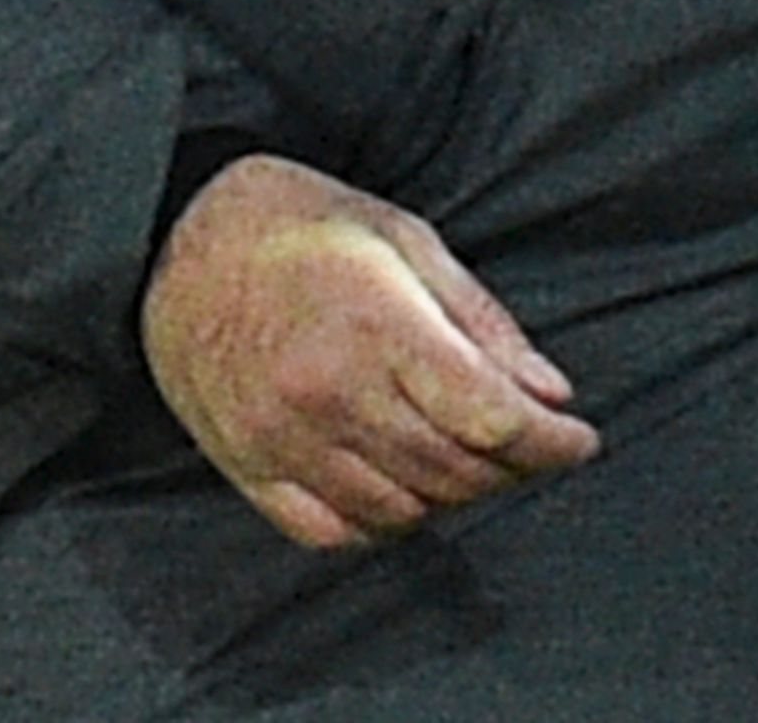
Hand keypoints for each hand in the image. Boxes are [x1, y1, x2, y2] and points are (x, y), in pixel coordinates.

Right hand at [141, 153, 599, 548]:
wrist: (176, 234)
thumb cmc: (301, 224)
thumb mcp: (406, 238)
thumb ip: (482, 323)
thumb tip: (550, 395)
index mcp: (377, 324)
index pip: (490, 418)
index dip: (552, 443)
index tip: (581, 441)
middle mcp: (327, 391)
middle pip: (454, 472)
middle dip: (512, 467)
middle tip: (529, 443)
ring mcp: (281, 438)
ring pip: (401, 511)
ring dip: (451, 496)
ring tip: (466, 457)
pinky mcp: (246, 466)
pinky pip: (332, 533)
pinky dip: (382, 524)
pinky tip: (401, 487)